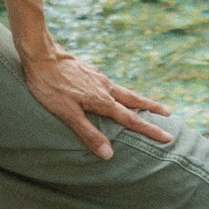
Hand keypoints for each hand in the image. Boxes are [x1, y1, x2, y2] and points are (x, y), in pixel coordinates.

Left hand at [17, 44, 174, 159]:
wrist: (39, 53)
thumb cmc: (49, 86)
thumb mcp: (67, 114)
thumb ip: (88, 134)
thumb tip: (110, 155)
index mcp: (102, 100)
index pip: (131, 119)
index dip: (149, 129)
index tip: (167, 136)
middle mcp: (104, 87)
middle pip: (133, 99)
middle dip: (151, 108)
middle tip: (169, 114)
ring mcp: (97, 76)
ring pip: (122, 90)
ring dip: (136, 99)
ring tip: (144, 104)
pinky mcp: (88, 70)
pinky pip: (109, 83)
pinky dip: (118, 91)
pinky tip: (110, 91)